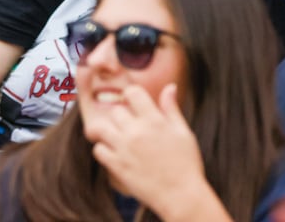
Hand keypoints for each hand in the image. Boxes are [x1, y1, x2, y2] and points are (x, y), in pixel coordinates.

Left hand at [88, 84, 213, 214]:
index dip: (132, 96)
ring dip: (107, 132)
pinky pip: (98, 150)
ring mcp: (124, 148)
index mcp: (155, 121)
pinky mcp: (117, 165)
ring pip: (100, 127)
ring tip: (115, 138)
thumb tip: (170, 86)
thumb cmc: (187, 165)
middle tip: (129, 128)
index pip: (132, 92)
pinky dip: (103, 151)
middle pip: (116, 110)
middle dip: (122, 118)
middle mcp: (136, 131)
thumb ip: (172, 109)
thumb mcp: (184, 133)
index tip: (135, 106)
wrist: (183, 197)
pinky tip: (114, 154)